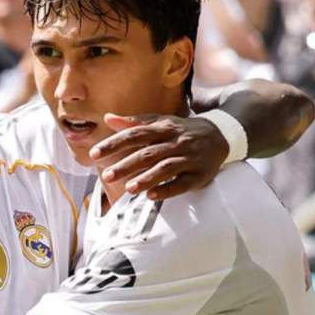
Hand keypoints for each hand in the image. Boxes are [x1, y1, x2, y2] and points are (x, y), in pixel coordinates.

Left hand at [90, 113, 229, 200]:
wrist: (221, 135)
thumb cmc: (182, 130)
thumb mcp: (160, 122)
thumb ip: (133, 122)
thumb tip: (107, 118)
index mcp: (163, 127)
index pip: (134, 134)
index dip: (114, 143)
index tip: (93, 154)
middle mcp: (176, 141)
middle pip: (148, 153)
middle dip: (126, 164)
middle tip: (106, 176)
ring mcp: (189, 157)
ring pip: (166, 167)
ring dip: (147, 178)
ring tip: (128, 189)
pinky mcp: (199, 174)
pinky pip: (183, 183)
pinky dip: (167, 190)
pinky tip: (151, 196)